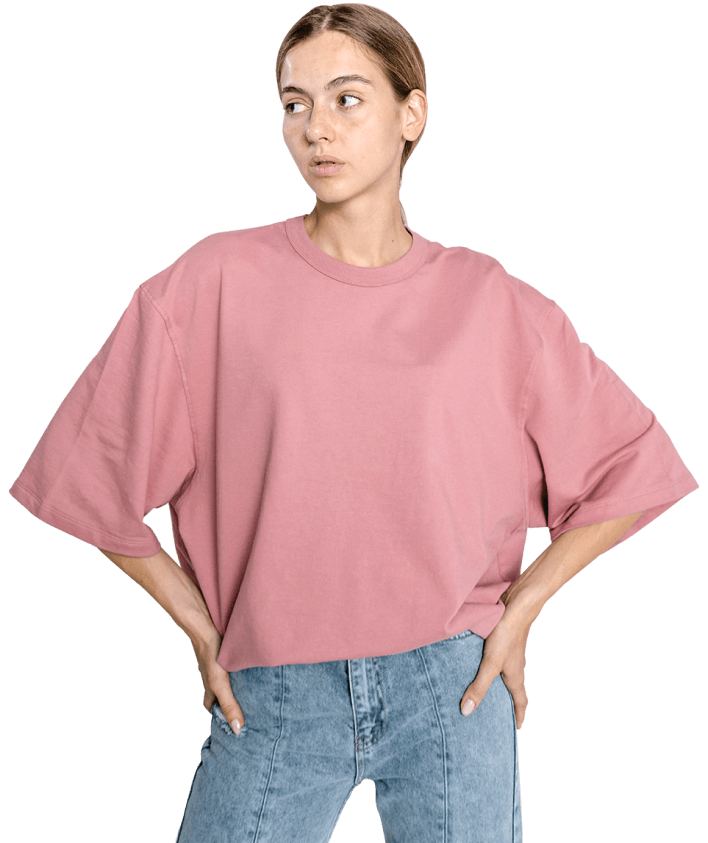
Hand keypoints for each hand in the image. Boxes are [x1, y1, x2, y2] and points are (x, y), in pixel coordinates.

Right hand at [192, 633, 245, 733]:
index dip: (221, 718)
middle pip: (221, 696)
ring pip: (227, 682)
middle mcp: (213, 680)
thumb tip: (237, 730)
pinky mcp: (224, 655)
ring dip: (237, 688)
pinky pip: (232, 668)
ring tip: (254, 693)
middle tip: (249, 711)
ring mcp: (218, 667)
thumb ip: (229, 705)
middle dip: (231, 704)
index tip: (234, 728)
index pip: (213, 710)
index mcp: (210, 691)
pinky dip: (240, 672)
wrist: (205, 627)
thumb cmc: (210, 657)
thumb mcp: (220, 684)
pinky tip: (251, 669)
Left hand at [459, 599, 531, 728]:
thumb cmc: (507, 635)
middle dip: (505, 704)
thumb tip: (467, 712)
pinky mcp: (501, 643)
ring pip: (503, 676)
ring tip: (480, 692)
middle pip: (512, 691)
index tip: (516, 729)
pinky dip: (488, 669)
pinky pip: (496, 662)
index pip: (521, 703)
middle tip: (494, 715)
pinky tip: (473, 666)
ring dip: (495, 686)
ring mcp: (509, 655)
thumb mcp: (490, 664)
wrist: (515, 605)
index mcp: (516, 678)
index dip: (518, 716)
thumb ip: (479, 687)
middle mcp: (514, 668)